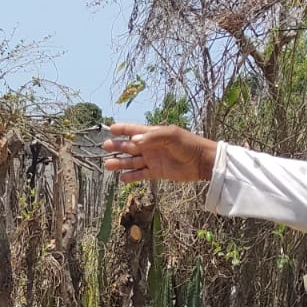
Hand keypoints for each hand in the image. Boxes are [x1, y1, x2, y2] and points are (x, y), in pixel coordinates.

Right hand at [101, 123, 216, 183]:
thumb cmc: (187, 144)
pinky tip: (122, 178)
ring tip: (108, 165)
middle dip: (117, 146)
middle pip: (129, 146)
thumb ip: (152, 137)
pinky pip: (140, 174)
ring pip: (132, 161)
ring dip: (120, 163)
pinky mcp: (156, 172)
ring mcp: (152, 160)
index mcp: (152, 134)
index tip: (110, 129)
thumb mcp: (171, 135)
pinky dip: (131, 177)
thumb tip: (134, 142)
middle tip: (105, 147)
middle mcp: (150, 146)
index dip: (122, 129)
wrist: (200, 161)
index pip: (133, 130)